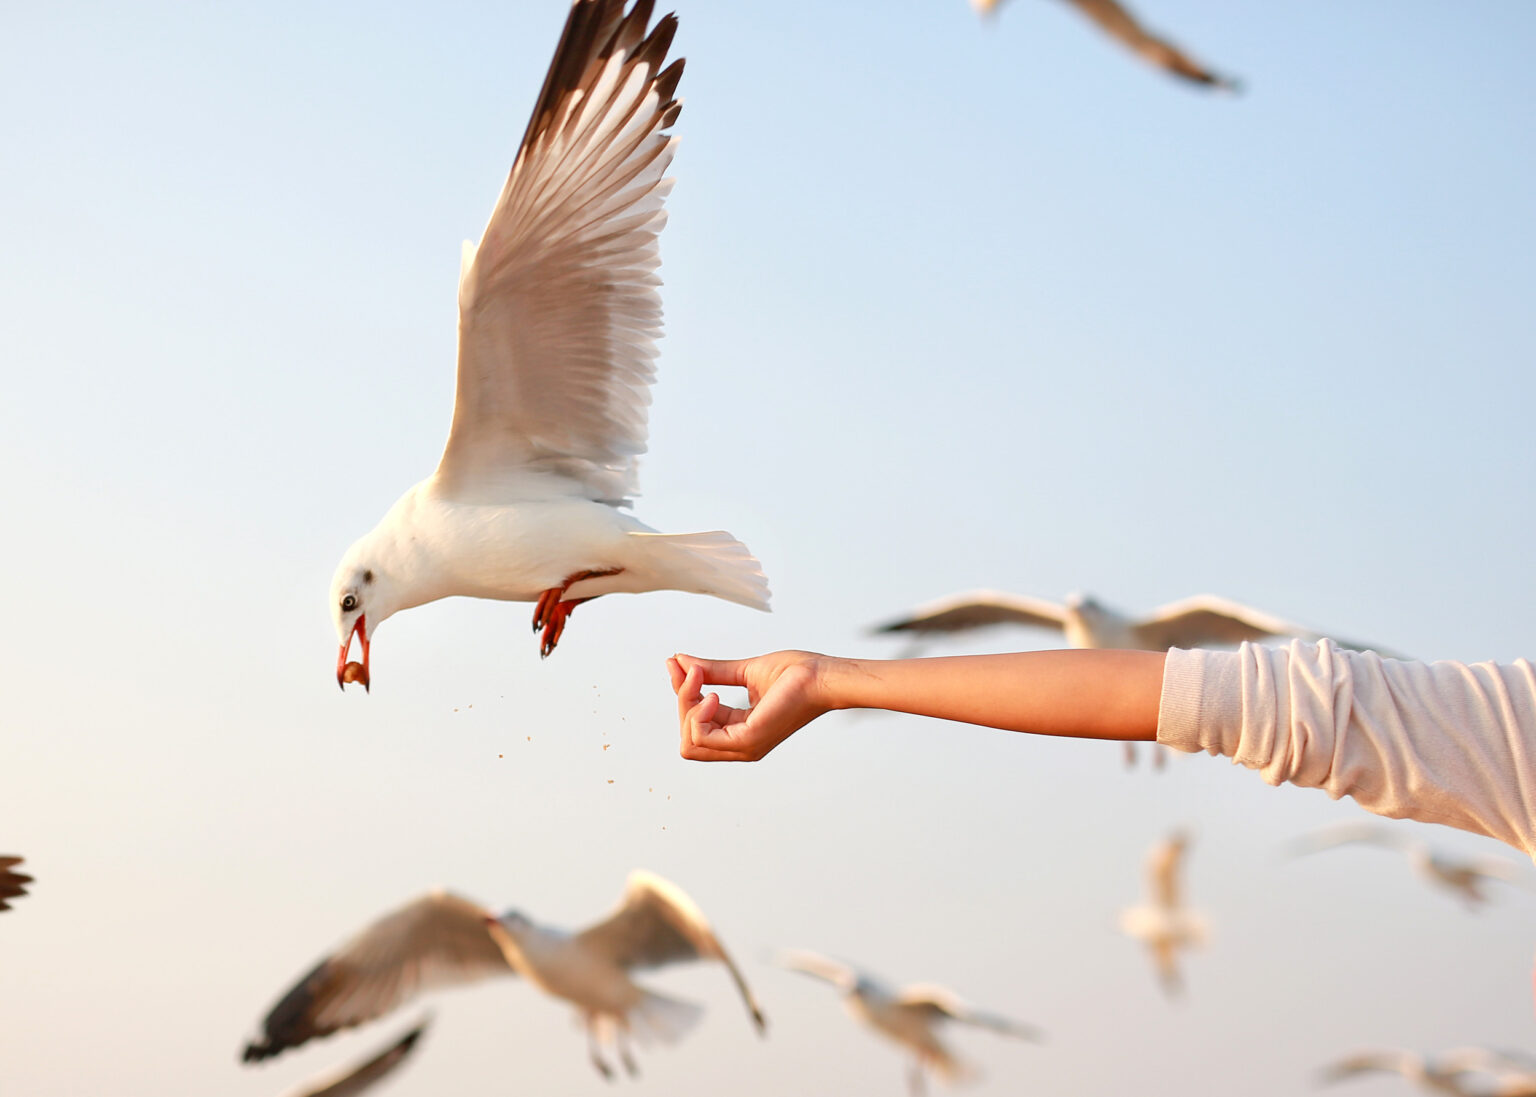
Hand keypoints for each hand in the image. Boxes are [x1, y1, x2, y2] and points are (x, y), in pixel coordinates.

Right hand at [667, 651, 833, 760]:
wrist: (823, 676)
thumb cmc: (796, 674)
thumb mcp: (744, 671)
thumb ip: (713, 672)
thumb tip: (680, 662)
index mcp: (740, 732)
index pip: (695, 724)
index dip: (681, 692)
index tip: (676, 662)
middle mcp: (740, 745)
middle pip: (687, 737)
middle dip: (681, 701)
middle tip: (690, 670)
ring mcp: (744, 746)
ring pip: (690, 741)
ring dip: (686, 705)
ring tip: (701, 677)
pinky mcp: (749, 740)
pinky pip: (703, 738)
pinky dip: (698, 714)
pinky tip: (712, 693)